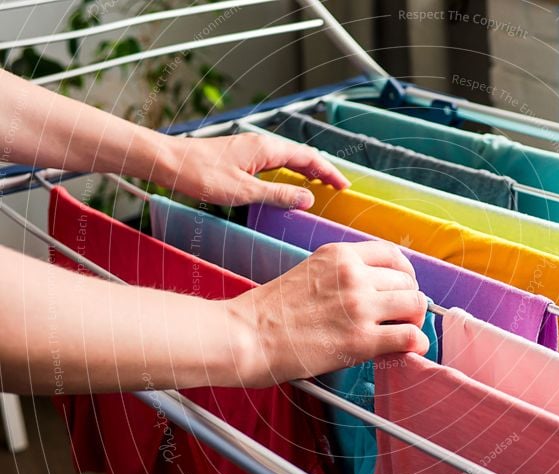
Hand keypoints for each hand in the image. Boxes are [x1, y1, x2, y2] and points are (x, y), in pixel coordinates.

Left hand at [153, 132, 349, 208]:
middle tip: (338, 188)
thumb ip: (278, 196)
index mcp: (267, 149)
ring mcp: (251, 148)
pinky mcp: (241, 155)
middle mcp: (262, 144)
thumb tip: (308, 199)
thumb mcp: (243, 192)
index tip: (344, 186)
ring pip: (288, 157)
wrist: (169, 161)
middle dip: (322, 170)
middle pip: (301, 155)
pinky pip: (275, 161)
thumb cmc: (201, 175)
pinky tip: (287, 182)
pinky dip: (290, 171)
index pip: (309, 158)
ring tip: (320, 186)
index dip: (329, 172)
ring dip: (307, 171)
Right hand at [225, 241, 430, 386]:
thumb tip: (373, 291)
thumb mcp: (309, 272)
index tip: (402, 287)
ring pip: (415, 305)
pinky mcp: (361, 340)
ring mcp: (359, 307)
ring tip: (402, 332)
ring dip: (413, 321)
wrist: (247, 336)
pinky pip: (410, 337)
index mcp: (340, 255)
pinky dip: (417, 344)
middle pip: (407, 282)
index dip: (405, 274)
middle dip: (408, 300)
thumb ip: (342, 274)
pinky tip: (410, 349)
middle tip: (400, 317)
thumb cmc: (270, 311)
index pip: (393, 255)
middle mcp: (354, 276)